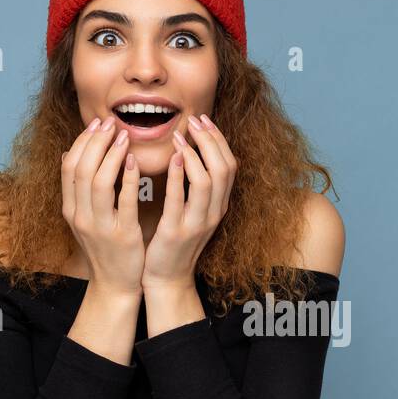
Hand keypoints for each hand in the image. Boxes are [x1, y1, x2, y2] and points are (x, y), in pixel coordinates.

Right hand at [60, 116, 144, 296]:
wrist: (115, 284)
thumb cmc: (105, 247)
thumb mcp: (84, 217)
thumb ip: (78, 189)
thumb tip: (69, 153)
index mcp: (70, 209)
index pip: (69, 166)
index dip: (82, 141)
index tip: (97, 123)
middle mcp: (80, 216)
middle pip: (81, 169)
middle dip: (95, 141)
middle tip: (111, 122)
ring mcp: (99, 226)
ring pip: (97, 182)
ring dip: (110, 154)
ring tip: (124, 136)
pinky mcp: (121, 235)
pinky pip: (123, 202)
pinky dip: (127, 178)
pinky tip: (135, 161)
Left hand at [142, 113, 236, 289]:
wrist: (167, 278)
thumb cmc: (175, 241)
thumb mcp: (193, 211)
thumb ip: (196, 186)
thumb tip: (192, 151)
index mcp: (219, 206)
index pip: (230, 165)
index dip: (219, 140)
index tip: (203, 120)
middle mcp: (214, 213)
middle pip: (224, 169)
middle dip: (210, 140)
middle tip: (193, 120)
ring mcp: (198, 223)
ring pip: (208, 181)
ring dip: (194, 154)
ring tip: (179, 137)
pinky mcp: (177, 232)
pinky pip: (181, 199)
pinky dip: (179, 175)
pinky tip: (172, 158)